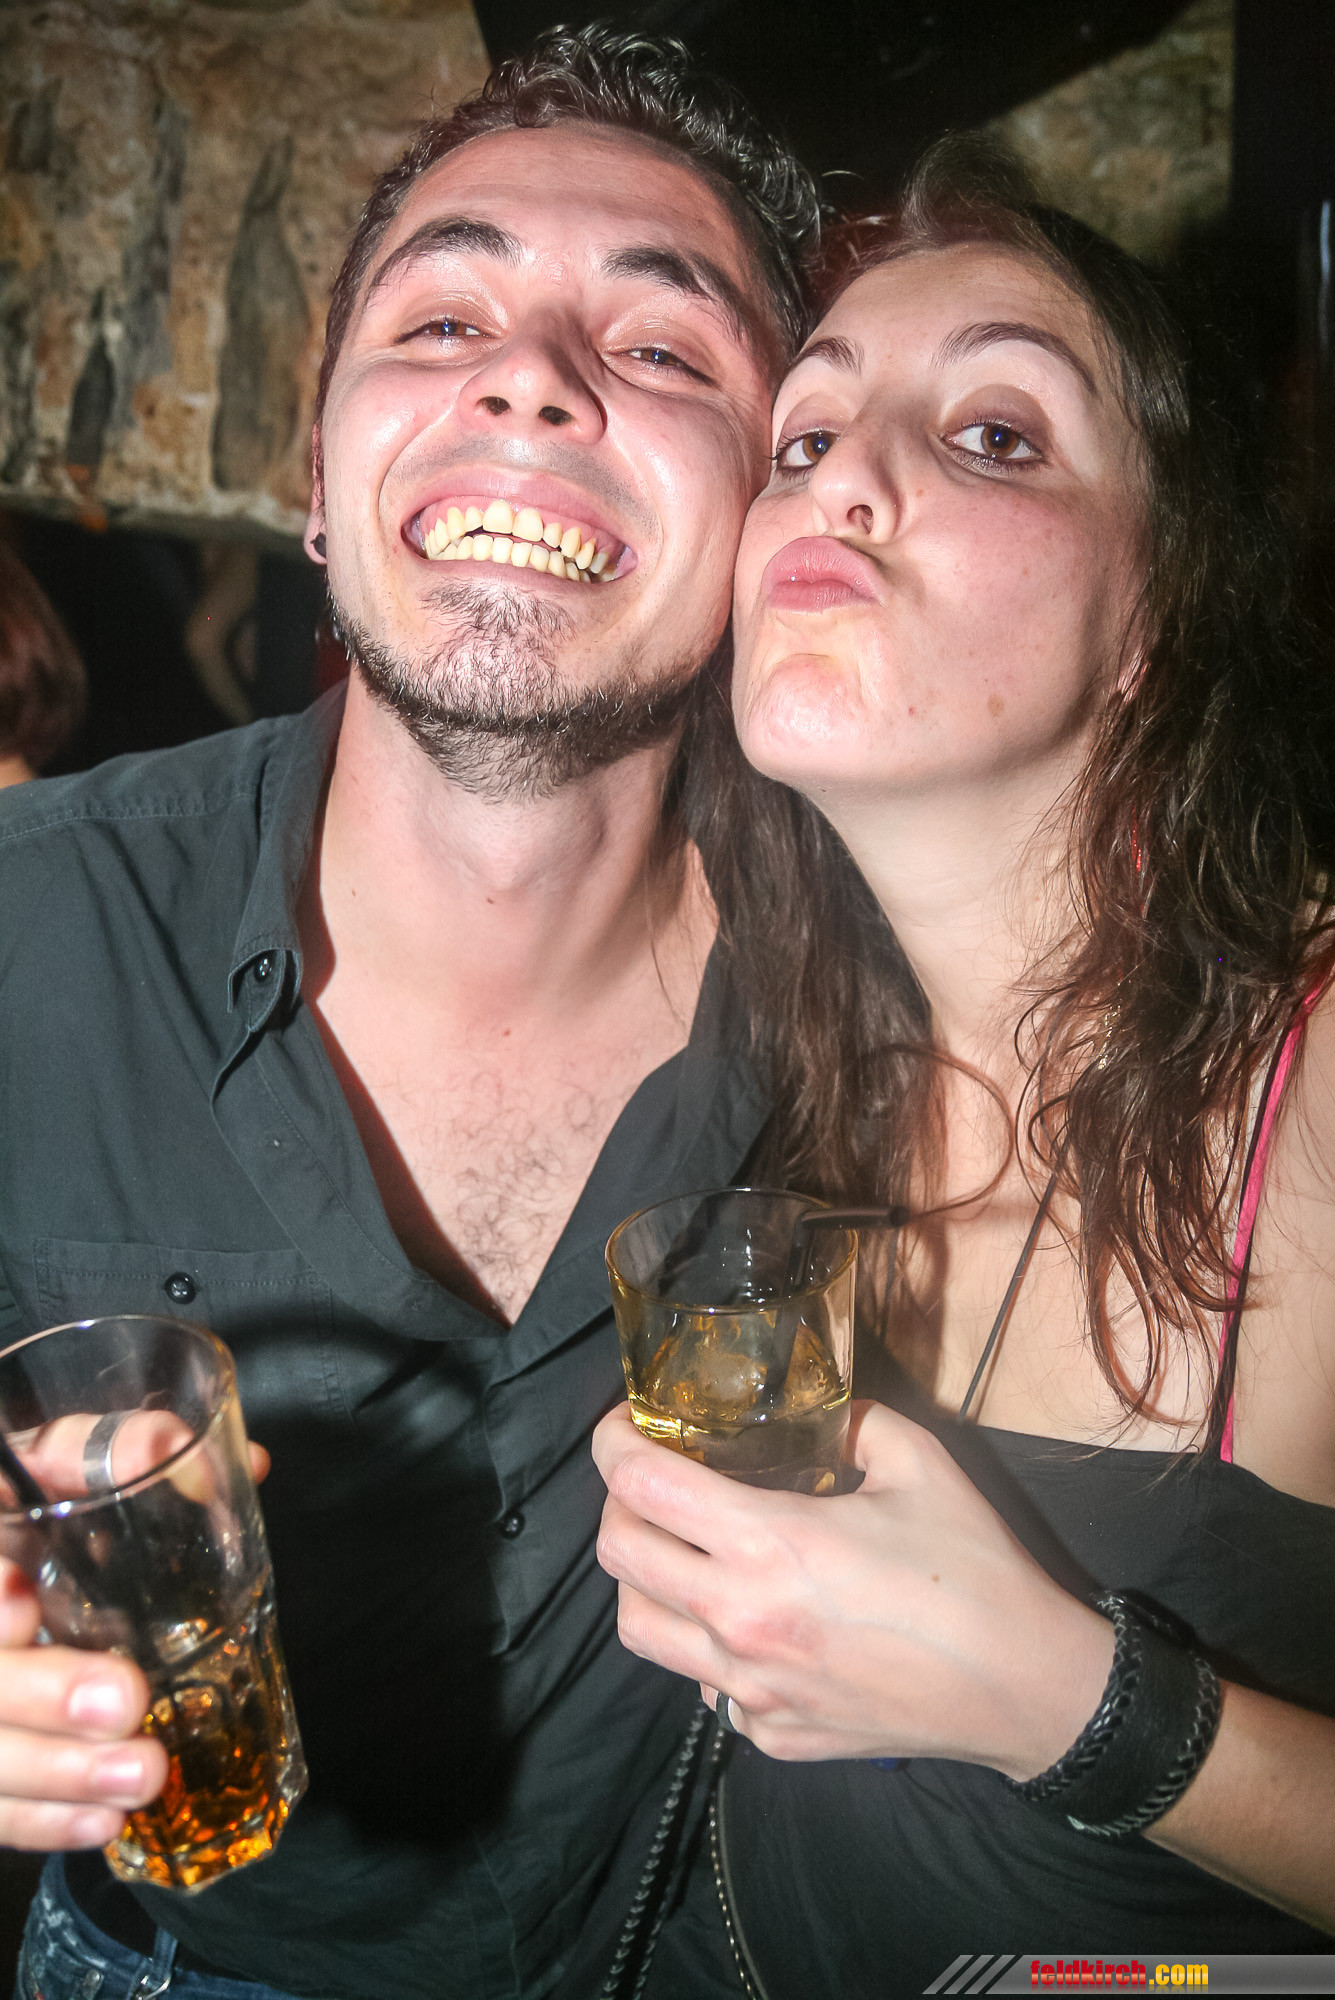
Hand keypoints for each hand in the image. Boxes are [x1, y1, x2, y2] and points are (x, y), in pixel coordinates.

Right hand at [0, 1419, 269, 1849]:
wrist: (29, 1591)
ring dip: (59, 1773)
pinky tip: (105, 1823)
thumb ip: (140, 1450)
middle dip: (42, 1693)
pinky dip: (45, 1821)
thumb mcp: (83, 1468)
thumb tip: (247, 1465)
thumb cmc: (67, 1517)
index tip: (21, 1599)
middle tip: (126, 1701)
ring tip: (144, 1773)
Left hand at [593, 1400, 1112, 1774]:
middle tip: (653, 1482)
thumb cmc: (973, 1570)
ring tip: (683, 1552)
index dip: (613, 1443)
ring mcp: (750, 1688)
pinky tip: (750, 1623)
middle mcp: (741, 1619)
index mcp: (770, 1542)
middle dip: (620, 1505)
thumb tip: (822, 1411)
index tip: (626, 1426)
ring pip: (640, 1629)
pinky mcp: (772, 1734)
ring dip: (646, 1580)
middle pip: (619, 1555)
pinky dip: (707, 1648)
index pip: (641, 1486)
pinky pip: (704, 1685)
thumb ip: (852, 1421)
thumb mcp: (917, 1461)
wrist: (1023, 1686)